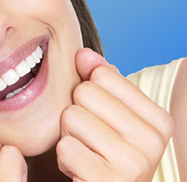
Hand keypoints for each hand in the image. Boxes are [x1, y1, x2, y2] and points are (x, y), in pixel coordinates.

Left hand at [57, 48, 173, 181]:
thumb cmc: (106, 152)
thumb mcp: (110, 114)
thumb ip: (101, 81)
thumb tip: (83, 54)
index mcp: (159, 119)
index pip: (102, 75)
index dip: (89, 95)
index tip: (100, 120)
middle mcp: (153, 141)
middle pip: (84, 92)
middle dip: (75, 115)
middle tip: (89, 139)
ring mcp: (133, 164)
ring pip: (71, 117)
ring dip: (68, 136)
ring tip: (85, 154)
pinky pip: (65, 147)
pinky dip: (64, 159)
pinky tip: (80, 170)